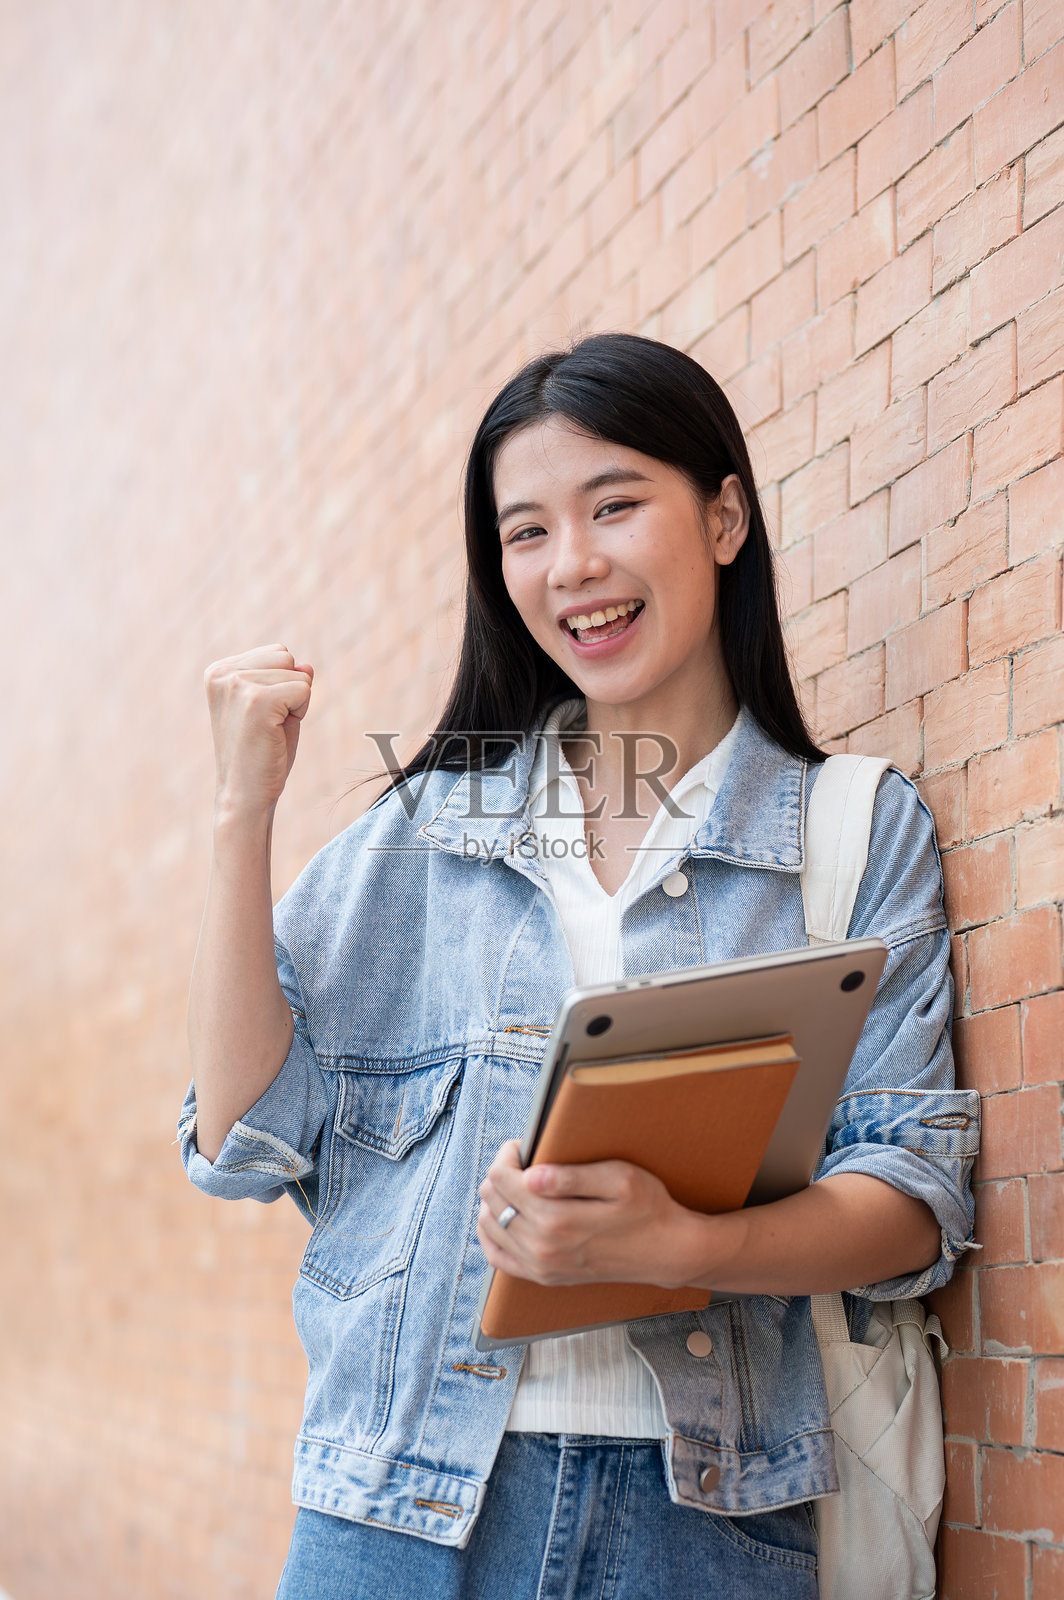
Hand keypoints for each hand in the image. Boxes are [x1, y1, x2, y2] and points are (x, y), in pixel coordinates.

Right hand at [204, 644, 313, 818]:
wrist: (244, 795)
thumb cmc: (259, 755)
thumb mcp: (273, 708)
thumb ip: (287, 681)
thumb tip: (307, 666)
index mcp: (218, 671)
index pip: (276, 653)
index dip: (282, 685)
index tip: (261, 716)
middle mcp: (222, 673)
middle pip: (287, 657)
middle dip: (290, 690)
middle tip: (269, 725)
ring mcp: (237, 684)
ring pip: (298, 673)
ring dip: (295, 704)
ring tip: (270, 730)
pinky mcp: (256, 700)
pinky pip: (305, 689)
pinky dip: (300, 713)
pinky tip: (276, 733)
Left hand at [476, 1140, 699, 1287]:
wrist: (665, 1252)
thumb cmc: (647, 1208)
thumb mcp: (619, 1179)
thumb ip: (572, 1177)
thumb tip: (531, 1175)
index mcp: (557, 1219)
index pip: (503, 1178)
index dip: (508, 1154)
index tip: (524, 1145)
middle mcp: (542, 1247)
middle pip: (492, 1199)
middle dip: (501, 1172)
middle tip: (524, 1161)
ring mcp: (541, 1266)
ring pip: (489, 1225)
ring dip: (495, 1199)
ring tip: (518, 1184)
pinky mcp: (544, 1277)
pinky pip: (497, 1257)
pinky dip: (492, 1233)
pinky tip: (505, 1216)